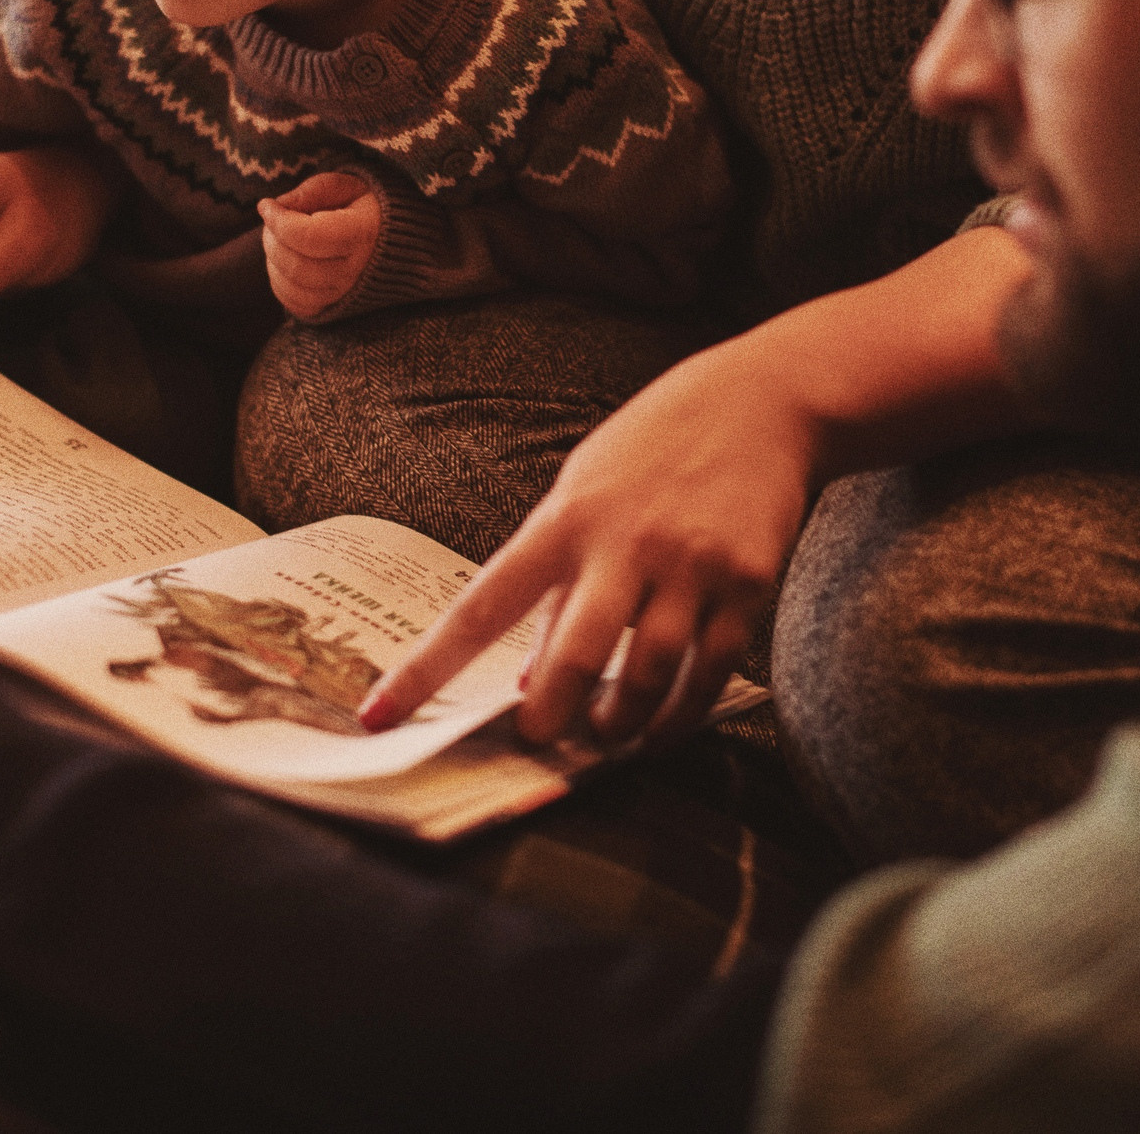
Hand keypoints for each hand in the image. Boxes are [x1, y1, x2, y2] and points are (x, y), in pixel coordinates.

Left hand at [259, 172, 382, 320]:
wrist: (393, 238)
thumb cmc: (363, 206)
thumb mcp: (344, 185)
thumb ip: (312, 191)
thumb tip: (277, 205)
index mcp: (363, 233)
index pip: (308, 237)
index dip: (278, 221)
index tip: (266, 204)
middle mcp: (357, 270)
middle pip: (297, 265)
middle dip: (272, 239)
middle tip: (272, 219)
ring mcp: (346, 293)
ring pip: (292, 287)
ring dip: (273, 260)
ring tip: (278, 238)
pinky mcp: (334, 307)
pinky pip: (295, 304)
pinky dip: (280, 283)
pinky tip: (284, 260)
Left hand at [361, 340, 818, 747]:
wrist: (760, 400)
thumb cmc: (654, 447)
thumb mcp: (585, 490)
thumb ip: (555, 575)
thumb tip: (528, 673)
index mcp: (566, 520)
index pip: (482, 606)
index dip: (426, 667)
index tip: (379, 714)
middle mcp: (626, 544)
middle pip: (577, 653)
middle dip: (551, 712)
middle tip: (538, 740)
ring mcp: (690, 565)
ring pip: (647, 673)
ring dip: (619, 721)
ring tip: (605, 733)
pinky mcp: (746, 582)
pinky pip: (709, 672)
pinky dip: (680, 714)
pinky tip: (661, 728)